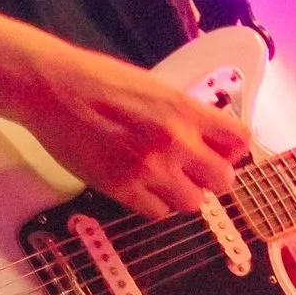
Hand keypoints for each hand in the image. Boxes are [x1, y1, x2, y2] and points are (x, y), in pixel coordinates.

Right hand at [23, 43, 253, 219]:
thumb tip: (204, 136)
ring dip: (182, 194)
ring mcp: (150, 169)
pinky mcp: (123, 189)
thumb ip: (183, 113)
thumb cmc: (99, 81)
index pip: (239, 140)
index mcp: (185, 110)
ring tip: (163, 181)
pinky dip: (154, 204)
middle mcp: (175, 142)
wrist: (55, 89)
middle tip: (193, 172)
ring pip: (193, 204)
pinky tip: (141, 187)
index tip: (219, 151)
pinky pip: (158, 213)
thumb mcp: (155, 87)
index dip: (231, 150)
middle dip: (210, 178)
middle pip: (223, 181)